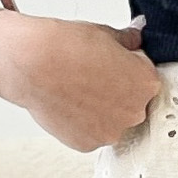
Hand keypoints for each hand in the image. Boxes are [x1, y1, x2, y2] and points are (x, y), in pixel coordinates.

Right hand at [0, 8, 158, 151]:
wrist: (31, 63)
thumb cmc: (65, 47)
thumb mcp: (105, 33)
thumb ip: (127, 40)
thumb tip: (134, 38)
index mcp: (147, 83)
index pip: (146, 77)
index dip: (128, 68)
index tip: (112, 64)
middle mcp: (134, 112)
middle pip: (132, 103)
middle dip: (117, 91)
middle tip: (92, 76)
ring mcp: (110, 131)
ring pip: (111, 121)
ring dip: (100, 109)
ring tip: (77, 89)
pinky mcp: (86, 144)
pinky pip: (90, 133)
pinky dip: (81, 122)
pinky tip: (68, 103)